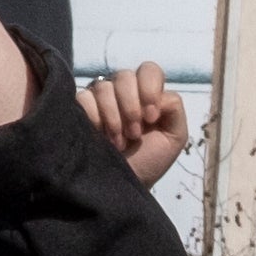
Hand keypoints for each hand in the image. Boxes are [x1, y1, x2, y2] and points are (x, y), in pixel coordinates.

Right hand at [81, 63, 189, 190]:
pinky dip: (94, 117)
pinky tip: (99, 136)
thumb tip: (160, 94)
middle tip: (134, 133)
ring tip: (118, 141)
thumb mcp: (174, 137)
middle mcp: (123, 91)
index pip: (149, 70)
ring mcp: (99, 99)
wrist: (124, 185)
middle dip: (131, 106)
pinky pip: (84, 98)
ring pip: (103, 87)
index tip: (151, 117)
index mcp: (147, 93)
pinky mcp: (80, 108)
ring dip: (114, 117)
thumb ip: (175, 109)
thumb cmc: (149, 161)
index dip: (150, 89)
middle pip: (124, 76)